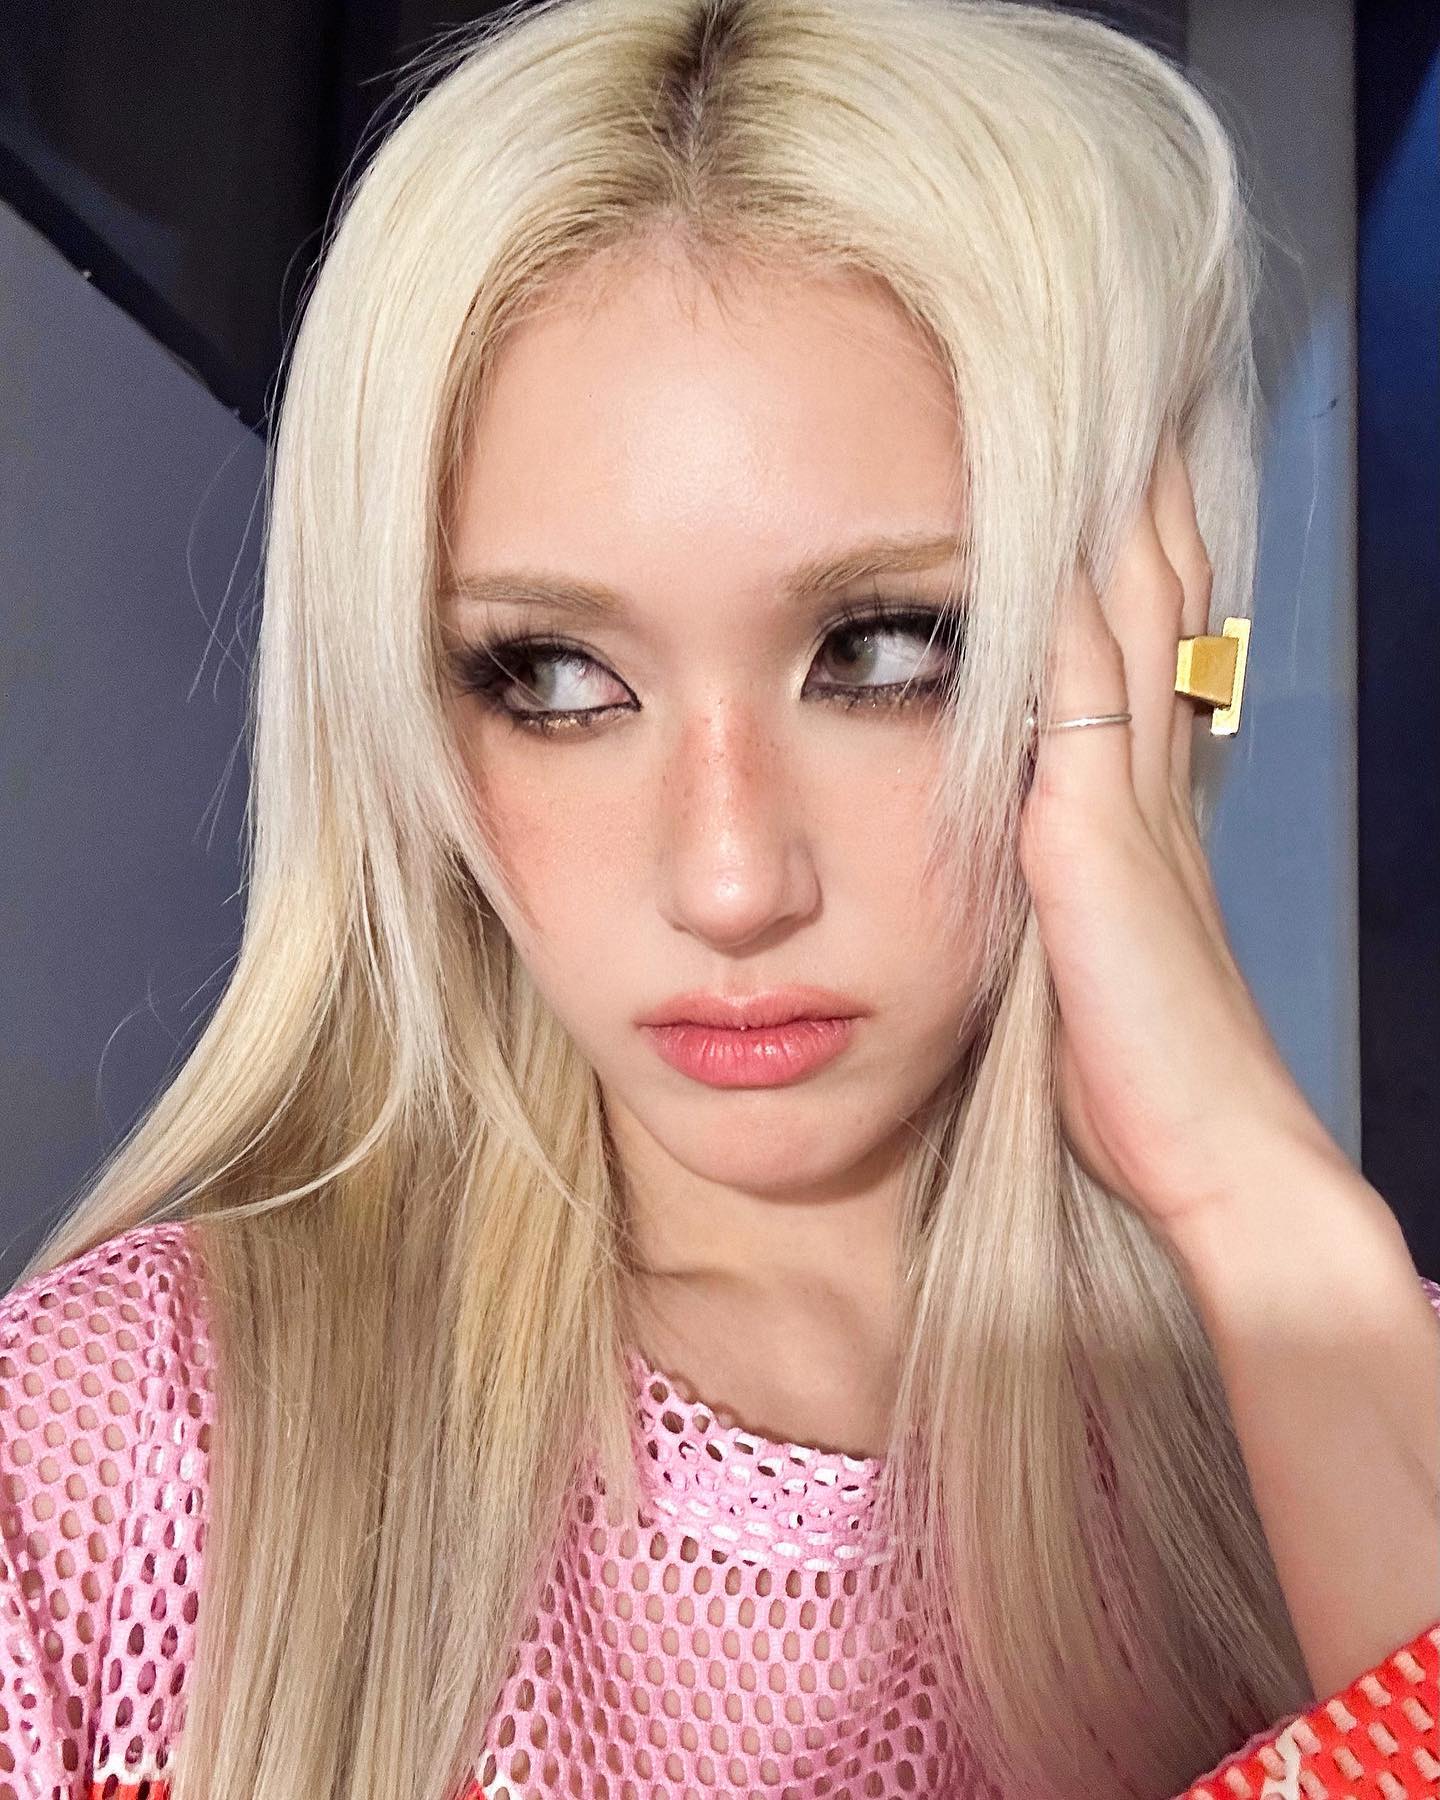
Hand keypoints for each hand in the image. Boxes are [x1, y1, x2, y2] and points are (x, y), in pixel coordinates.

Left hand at [1017, 431, 1342, 1240]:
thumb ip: (1072, 884)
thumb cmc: (1145, 1078)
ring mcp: (1129, 798)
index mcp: (1146, 803)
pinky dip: (1067, 594)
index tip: (1118, 461)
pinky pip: (1077, 681)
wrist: (1215, 1150)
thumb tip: (1037, 851)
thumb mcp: (1097, 956)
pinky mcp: (1089, 834)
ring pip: (1126, 612)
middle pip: (1154, 594)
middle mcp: (1150, 779)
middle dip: (1139, 488)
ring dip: (1110, 507)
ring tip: (1096, 405)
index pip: (1149, 640)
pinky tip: (1047, 523)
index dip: (1140, 547)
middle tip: (1127, 390)